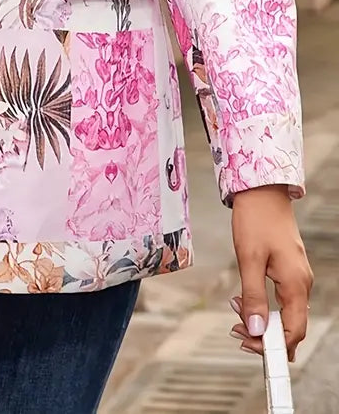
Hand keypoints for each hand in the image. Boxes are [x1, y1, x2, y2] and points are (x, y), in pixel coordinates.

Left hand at [229, 185, 312, 361]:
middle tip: (235, 328)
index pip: (292, 332)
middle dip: (264, 334)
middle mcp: (302, 283)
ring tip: (235, 311)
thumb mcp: (249, 259)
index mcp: (296, 284)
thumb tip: (256, 329)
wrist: (262, 192)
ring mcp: (297, 277)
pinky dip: (265, 305)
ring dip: (262, 319)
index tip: (247, 343)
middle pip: (290, 326)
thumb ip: (253, 296)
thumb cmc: (255, 220)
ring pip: (285, 313)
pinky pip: (282, 299)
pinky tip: (244, 299)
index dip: (271, 345)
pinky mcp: (289, 270)